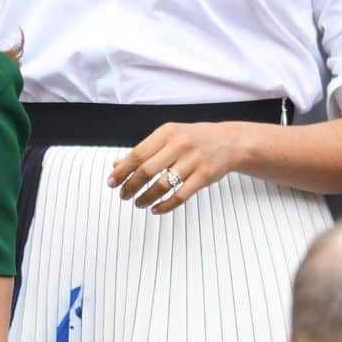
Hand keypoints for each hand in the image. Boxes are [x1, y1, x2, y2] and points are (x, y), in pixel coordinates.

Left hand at [108, 121, 246, 214]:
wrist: (229, 142)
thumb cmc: (194, 139)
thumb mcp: (168, 137)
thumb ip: (143, 150)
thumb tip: (117, 165)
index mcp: (167, 133)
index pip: (137, 154)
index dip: (122, 171)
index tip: (112, 182)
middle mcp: (179, 145)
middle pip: (147, 170)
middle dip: (130, 186)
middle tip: (123, 195)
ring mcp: (193, 162)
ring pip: (162, 185)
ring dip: (145, 197)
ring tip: (138, 203)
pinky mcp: (204, 177)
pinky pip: (180, 196)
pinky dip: (164, 205)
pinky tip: (155, 209)